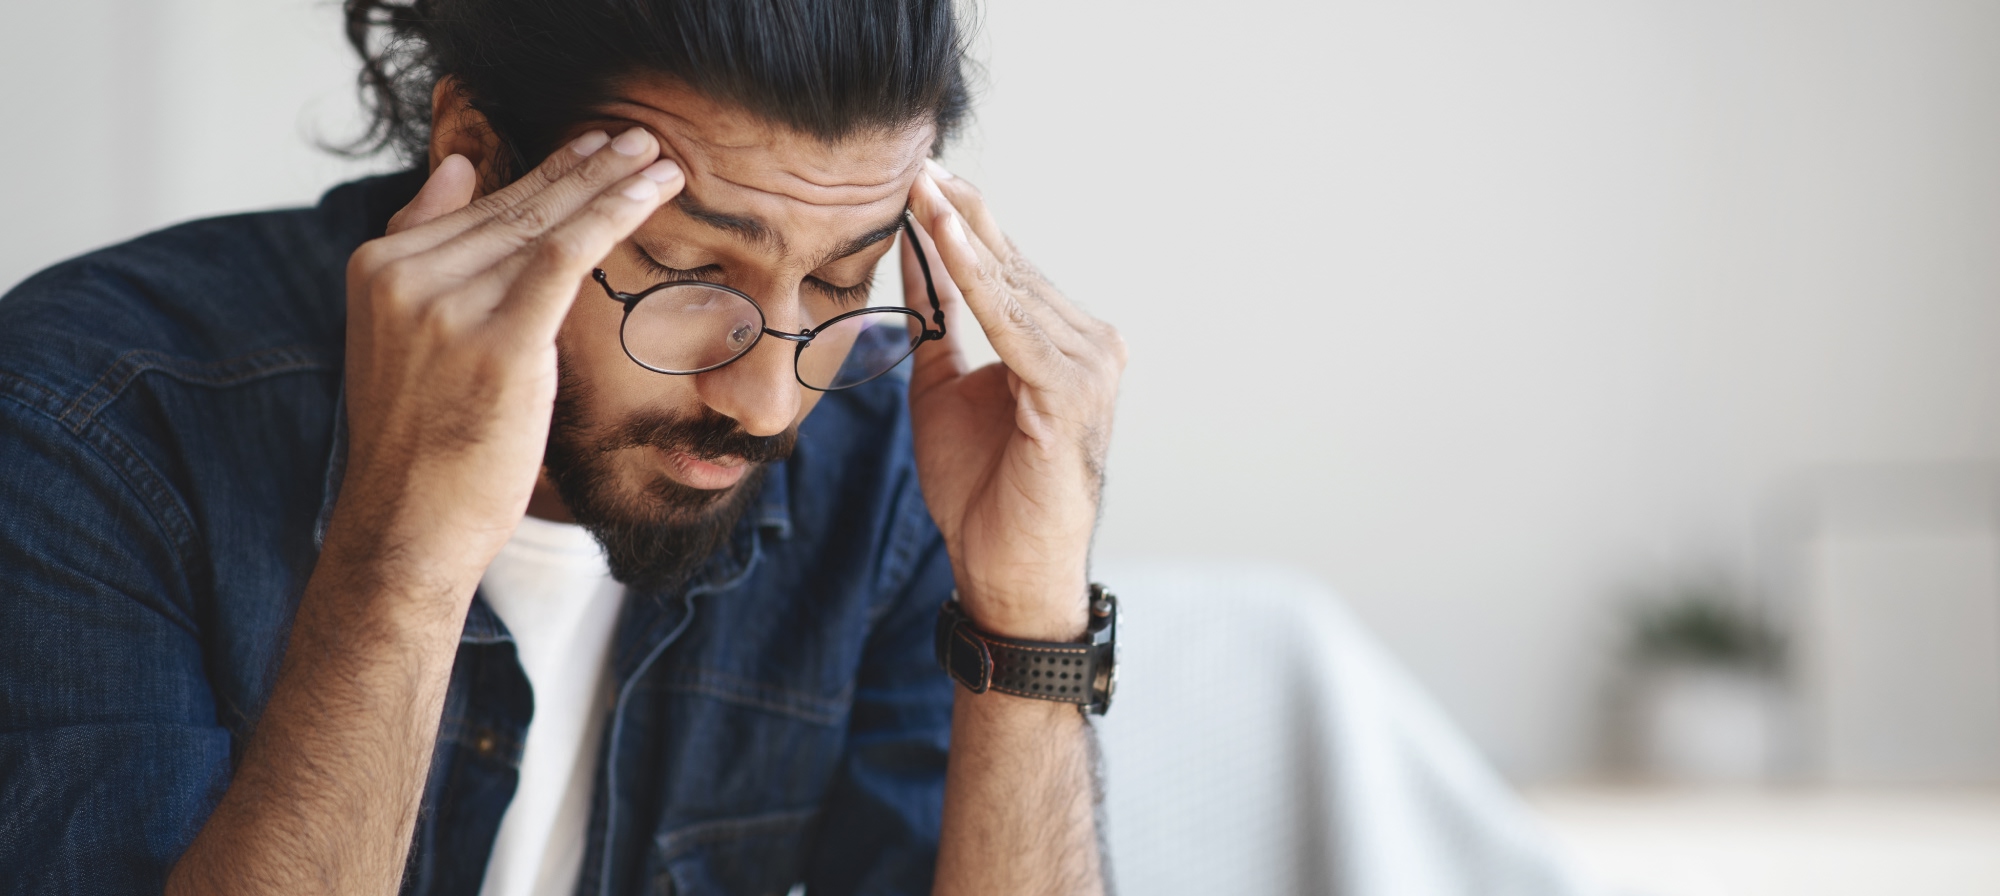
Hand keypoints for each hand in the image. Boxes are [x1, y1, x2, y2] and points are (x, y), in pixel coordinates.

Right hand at [334, 128, 683, 594]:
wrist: (408, 527)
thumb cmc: (423, 445)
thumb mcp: (403, 337)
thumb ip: (425, 250)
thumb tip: (459, 167)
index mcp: (379, 268)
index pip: (480, 207)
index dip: (545, 172)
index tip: (595, 147)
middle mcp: (406, 277)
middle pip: (516, 208)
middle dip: (585, 168)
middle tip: (637, 137)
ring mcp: (447, 306)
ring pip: (545, 223)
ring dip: (611, 184)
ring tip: (658, 158)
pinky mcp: (498, 341)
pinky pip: (566, 255)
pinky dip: (613, 215)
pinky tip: (652, 191)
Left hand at [902, 162, 1126, 639]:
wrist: (1006, 571)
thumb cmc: (982, 492)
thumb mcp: (943, 389)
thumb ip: (936, 323)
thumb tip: (913, 256)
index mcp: (1064, 344)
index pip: (1008, 269)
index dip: (963, 223)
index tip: (919, 177)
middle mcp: (1090, 345)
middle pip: (1013, 265)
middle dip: (961, 213)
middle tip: (917, 161)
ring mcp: (1088, 367)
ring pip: (1012, 286)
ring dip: (962, 234)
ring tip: (921, 187)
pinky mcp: (1069, 391)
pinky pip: (1011, 322)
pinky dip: (974, 278)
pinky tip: (941, 238)